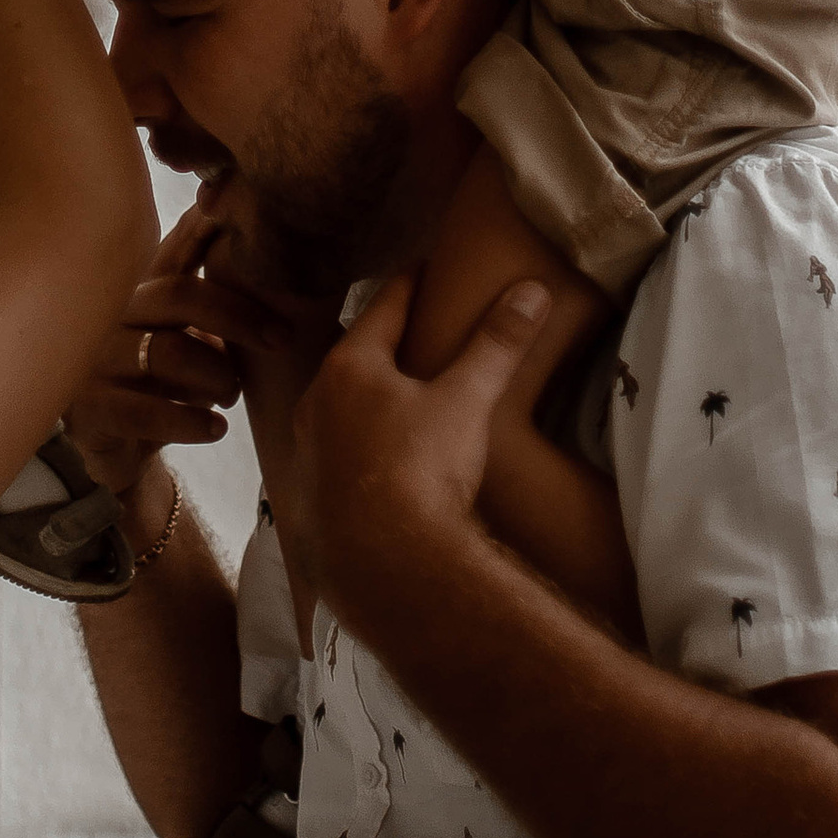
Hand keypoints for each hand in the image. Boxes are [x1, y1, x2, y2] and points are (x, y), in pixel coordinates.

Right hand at [68, 203, 339, 504]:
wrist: (122, 450)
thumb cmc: (170, 386)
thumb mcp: (195, 342)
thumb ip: (222, 310)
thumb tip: (290, 276)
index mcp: (146, 292)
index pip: (176, 250)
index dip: (203, 227)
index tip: (239, 210)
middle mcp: (119, 316)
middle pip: (178, 295)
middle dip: (238, 314)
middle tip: (282, 338)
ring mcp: (100, 359)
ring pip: (169, 353)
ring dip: (217, 375)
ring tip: (235, 394)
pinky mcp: (92, 407)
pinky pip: (146, 411)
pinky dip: (190, 420)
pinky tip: (218, 428)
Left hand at [296, 267, 554, 635]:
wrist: (387, 568)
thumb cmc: (422, 471)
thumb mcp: (466, 400)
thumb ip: (496, 344)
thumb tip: (531, 290)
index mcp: (349, 367)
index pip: (383, 308)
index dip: (409, 286)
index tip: (425, 270)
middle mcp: (315, 402)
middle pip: (355, 356)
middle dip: (384, 343)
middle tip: (415, 331)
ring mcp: (306, 453)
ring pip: (338, 407)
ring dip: (364, 397)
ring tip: (398, 396)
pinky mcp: (309, 497)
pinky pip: (334, 454)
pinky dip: (356, 444)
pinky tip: (377, 458)